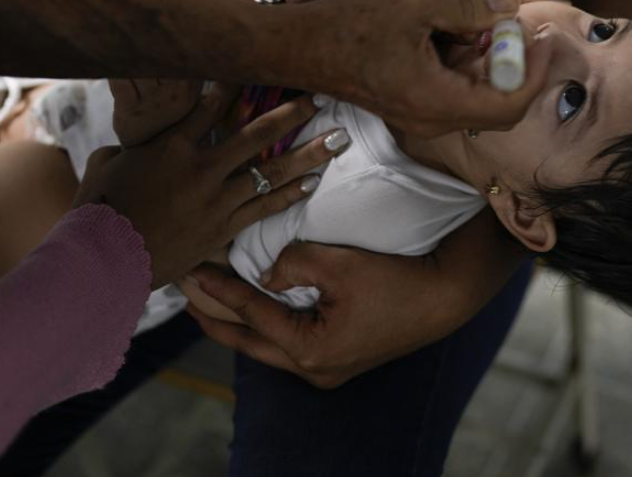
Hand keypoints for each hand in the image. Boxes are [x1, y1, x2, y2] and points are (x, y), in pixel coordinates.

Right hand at [73, 88, 338, 288]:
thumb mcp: (104, 165)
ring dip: (308, 154)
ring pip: (271, 170)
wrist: (104, 258)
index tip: (263, 63)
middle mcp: (201, 166)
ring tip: (338, 140)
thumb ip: (125, 149)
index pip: (211, 104)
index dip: (239, 82)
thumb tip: (129, 146)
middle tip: (320, 97)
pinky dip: (290, 194)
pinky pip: (264, 206)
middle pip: (256, 133)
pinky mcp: (222, 227)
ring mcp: (215, 198)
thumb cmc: (98, 210)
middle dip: (291, 113)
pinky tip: (313, 183)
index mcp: (170, 145)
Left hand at [180, 244, 469, 388]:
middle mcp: (315, 368)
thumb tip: (265, 275)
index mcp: (310, 350)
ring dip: (242, 325)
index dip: (219, 291)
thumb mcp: (338, 263)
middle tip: (187, 299)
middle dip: (217, 320)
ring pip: (269, 348)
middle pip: (251, 344)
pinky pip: (291, 344)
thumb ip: (292, 264)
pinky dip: (269, 326)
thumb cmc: (396, 280)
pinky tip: (259, 311)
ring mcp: (329, 368)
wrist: (444, 296)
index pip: (252, 315)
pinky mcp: (341, 358)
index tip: (192, 273)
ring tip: (214, 305)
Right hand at [286, 0, 549, 137]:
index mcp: (436, 101)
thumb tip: (509, 11)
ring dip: (490, 65)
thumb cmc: (347, 23)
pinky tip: (459, 32)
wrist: (296, 45)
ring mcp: (418, 116)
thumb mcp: (415, 4)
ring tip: (489, 23)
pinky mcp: (408, 106)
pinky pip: (452, 93)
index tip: (544, 37)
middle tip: (524, 28)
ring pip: (475, 99)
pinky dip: (465, 67)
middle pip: (497, 106)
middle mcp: (430, 119)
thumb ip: (468, 11)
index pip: (511, 105)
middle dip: (517, 67)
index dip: (536, 72)